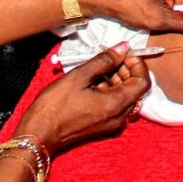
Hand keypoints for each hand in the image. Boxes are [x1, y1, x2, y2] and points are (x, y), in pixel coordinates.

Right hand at [15, 43, 149, 152]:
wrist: (39, 134)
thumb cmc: (55, 106)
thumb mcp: (79, 76)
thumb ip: (104, 61)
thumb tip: (123, 48)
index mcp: (116, 105)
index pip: (143, 82)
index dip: (137, 64)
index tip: (124, 54)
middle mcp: (119, 117)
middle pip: (135, 89)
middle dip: (126, 70)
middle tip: (109, 58)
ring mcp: (111, 123)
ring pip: (125, 97)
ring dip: (117, 79)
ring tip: (97, 69)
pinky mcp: (102, 126)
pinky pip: (114, 106)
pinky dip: (109, 91)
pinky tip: (92, 82)